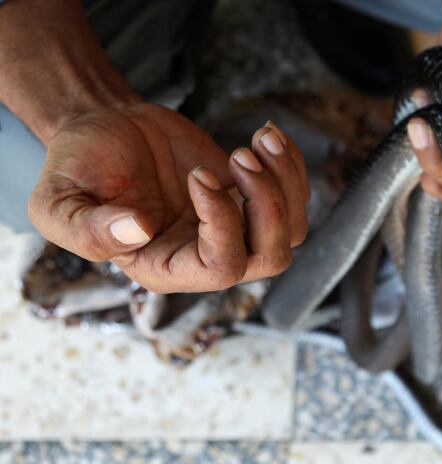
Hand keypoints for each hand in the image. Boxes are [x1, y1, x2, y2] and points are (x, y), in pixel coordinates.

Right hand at [28, 103, 309, 292]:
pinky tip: (267, 135)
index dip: (224, 223)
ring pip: (291, 230)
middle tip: (241, 156)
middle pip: (270, 258)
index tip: (199, 174)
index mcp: (165, 268)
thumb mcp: (59, 203)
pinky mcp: (248, 198)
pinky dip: (291, 165)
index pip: (221, 268)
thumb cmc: (79, 168)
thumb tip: (139, 230)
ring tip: (260, 139)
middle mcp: (206, 257)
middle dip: (268, 206)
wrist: (105, 128)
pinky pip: (294, 197)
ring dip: (286, 183)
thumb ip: (88, 229)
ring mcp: (233, 228)